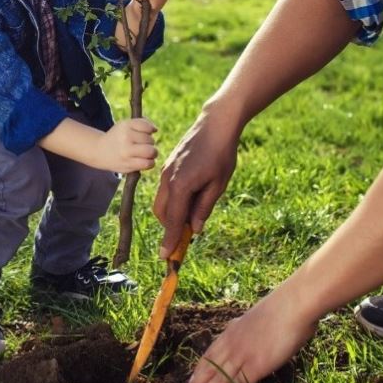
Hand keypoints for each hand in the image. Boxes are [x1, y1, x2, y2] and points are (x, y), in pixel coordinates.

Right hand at [94, 117, 157, 172]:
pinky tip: (144, 160)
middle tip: (143, 144)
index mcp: (125, 126)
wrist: (99, 151)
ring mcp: (127, 152)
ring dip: (152, 153)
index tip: (145, 133)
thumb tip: (155, 130)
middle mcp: (126, 138)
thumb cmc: (117, 137)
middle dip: (150, 142)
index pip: (147, 127)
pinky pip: (148, 164)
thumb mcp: (125, 125)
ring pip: (151, 152)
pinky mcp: (128, 165)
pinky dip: (150, 162)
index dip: (150, 130)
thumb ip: (141, 124)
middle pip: (150, 140)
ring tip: (146, 153)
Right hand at [153, 107, 239, 258]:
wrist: (215, 124)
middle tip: (186, 236)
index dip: (169, 240)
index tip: (166, 257)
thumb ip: (203, 208)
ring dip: (171, 214)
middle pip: (161, 213)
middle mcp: (167, 180)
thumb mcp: (218, 185)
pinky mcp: (168, 166)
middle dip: (170, 227)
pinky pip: (165, 190)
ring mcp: (166, 172)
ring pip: (161, 201)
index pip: (172, 220)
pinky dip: (173, 201)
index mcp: (180, 186)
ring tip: (192, 216)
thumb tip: (194, 229)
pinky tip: (190, 199)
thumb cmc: (221, 154)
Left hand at [180, 291, 316, 382]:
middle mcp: (231, 345)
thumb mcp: (252, 321)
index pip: (208, 357)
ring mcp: (242, 356)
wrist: (291, 306)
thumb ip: (244, 332)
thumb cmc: (279, 311)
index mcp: (229, 334)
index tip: (189, 382)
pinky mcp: (256, 366)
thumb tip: (243, 337)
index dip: (198, 371)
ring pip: (218, 379)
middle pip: (208, 369)